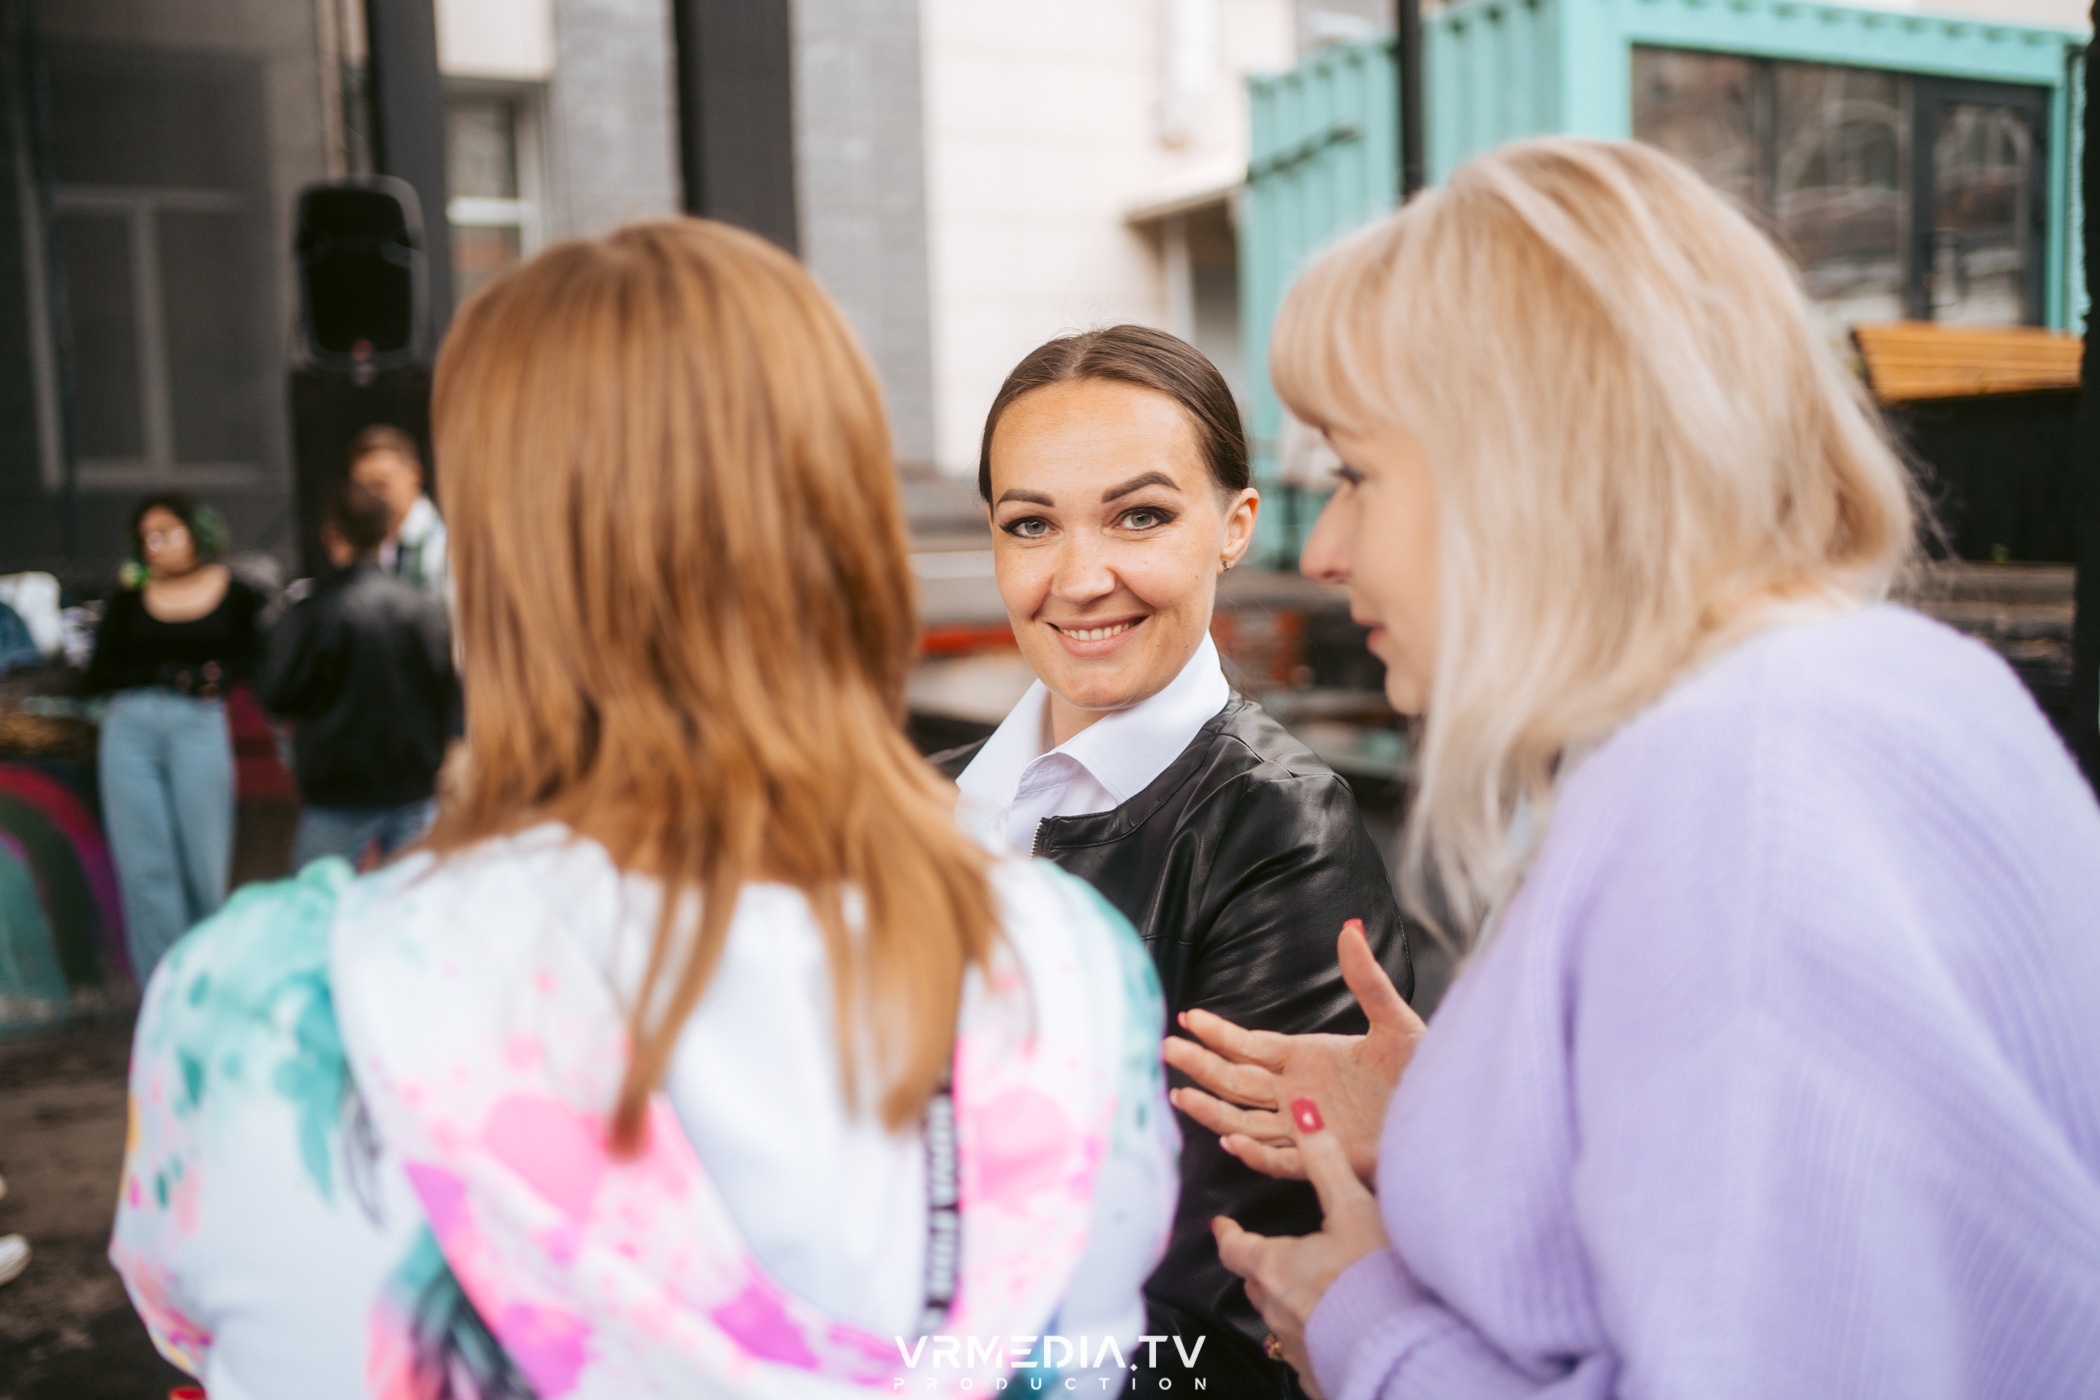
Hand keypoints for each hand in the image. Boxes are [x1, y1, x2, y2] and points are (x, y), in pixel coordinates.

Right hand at [1163, 918, 1423, 1183]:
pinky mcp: (1328, 1158)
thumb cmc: (1426, 1070)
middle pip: (1236, 1082)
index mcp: (1308, 1058)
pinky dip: (1256, 1152)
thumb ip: (1367, 979)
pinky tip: (1230, 1139)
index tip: (1187, 1017)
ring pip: (1246, 1121)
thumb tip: (1350, 927)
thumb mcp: (1396, 1021)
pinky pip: (1282, 1158)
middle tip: (1164, 1049)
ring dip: (1213, 1109)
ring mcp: (1309, 1128)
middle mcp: (1299, 1093)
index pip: (1249, 1046)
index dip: (1218, 1033)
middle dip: (1200, 1065)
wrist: (1454, 1116)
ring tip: (1179, 1095)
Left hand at [1215, 1096, 1390, 1399]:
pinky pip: (1305, 1349)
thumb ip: (1326, 1159)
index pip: (1235, 1247)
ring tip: (1308, 1289)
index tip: (1222, 1225)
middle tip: (1268, 1254)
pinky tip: (1334, 1328)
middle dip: (1259, 1266)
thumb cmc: (1376, 1276)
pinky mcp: (1317, 1373)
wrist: (1401, 1349)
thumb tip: (1303, 1109)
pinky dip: (1312, 1333)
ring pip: (1279, 1317)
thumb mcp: (1354, 1208)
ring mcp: (1295, 1345)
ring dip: (1288, 1301)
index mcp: (1276, 1265)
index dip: (1229, 1233)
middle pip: (1255, 1283)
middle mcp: (1276, 1307)